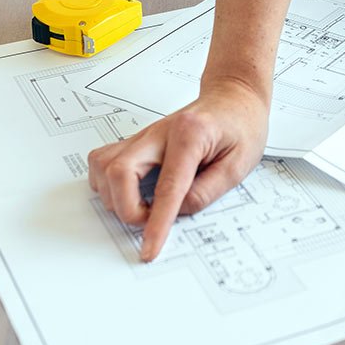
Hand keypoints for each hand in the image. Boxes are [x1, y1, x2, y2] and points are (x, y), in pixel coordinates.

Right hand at [86, 77, 268, 260]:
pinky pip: (105, 160)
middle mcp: (160, 132)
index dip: (156, 223)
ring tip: (139, 207)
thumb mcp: (239, 164)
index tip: (149, 247)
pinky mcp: (138, 141)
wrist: (234, 97)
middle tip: (147, 221)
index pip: (167, 187)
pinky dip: (108, 182)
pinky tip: (128, 192)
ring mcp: (145, 134)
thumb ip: (206, 192)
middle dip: (126, 208)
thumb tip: (177, 213)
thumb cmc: (241, 124)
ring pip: (103, 164)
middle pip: (119, 171)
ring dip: (113, 195)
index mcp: (190, 135)